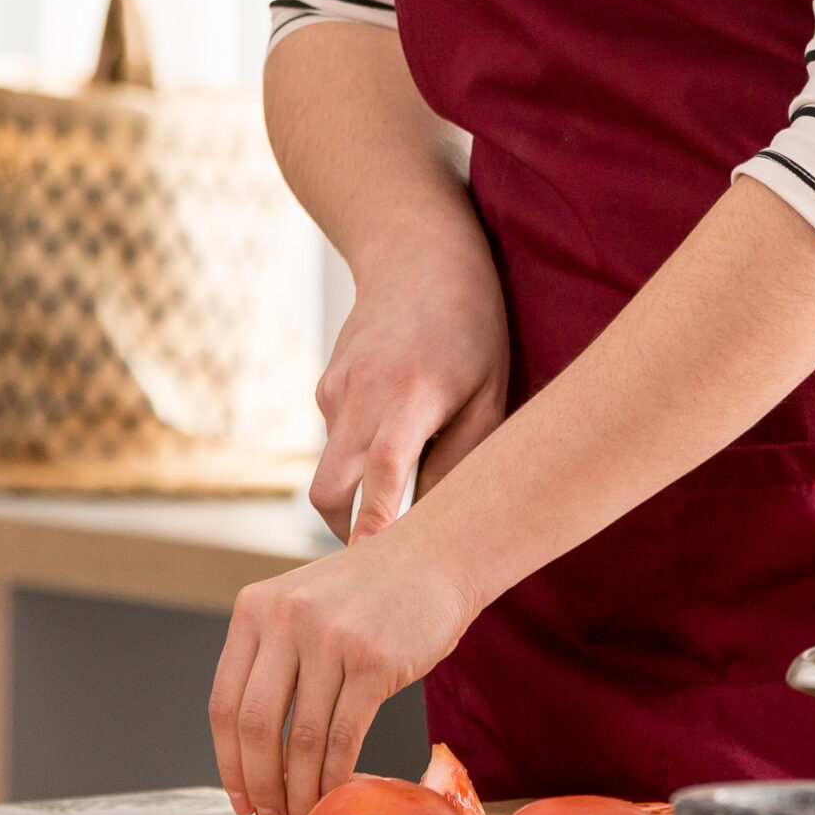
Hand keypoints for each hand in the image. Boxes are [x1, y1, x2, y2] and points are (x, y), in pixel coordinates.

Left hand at [210, 527, 480, 814]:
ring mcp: (331, 639)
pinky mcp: (374, 661)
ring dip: (299, 793)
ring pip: (300, 741)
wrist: (444, 552)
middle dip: (261, 788)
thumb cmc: (378, 588)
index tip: (240, 800)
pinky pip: (343, 738)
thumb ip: (274, 658)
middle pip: (255, 729)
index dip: (228, 764)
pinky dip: (335, 777)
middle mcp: (286, 619)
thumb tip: (252, 756)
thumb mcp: (307, 604)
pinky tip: (338, 793)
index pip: (224, 705)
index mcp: (256, 607)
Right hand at [310, 225, 509, 544]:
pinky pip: (338, 436)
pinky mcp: (324, 387)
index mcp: (414, 394)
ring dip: (357, 486)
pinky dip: (360, 449)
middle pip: (330, 487)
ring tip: (405, 480)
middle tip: (376, 557)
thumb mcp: (489, 389)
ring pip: (332, 465)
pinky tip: (398, 421)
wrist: (418, 255)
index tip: (366, 559)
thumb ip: (463, 456)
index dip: (376, 515)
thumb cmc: (472, 326)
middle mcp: (364, 394)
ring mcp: (336, 390)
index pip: (387, 466)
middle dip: (343, 529)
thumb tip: (438, 524)